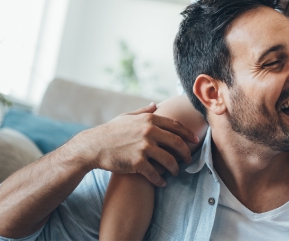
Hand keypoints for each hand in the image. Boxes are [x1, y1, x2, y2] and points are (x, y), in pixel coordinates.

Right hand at [74, 103, 198, 187]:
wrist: (93, 146)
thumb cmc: (111, 131)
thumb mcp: (127, 116)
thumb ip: (144, 111)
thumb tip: (155, 104)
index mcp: (149, 120)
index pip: (176, 126)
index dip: (188, 134)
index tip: (195, 140)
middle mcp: (149, 132)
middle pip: (177, 142)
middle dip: (186, 152)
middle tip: (189, 159)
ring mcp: (144, 147)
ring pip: (169, 160)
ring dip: (175, 168)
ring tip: (176, 172)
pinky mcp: (138, 162)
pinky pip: (155, 173)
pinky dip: (160, 179)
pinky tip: (162, 183)